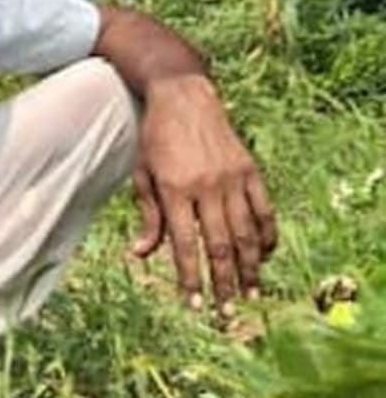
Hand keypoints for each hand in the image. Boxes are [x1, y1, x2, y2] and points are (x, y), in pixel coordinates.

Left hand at [130, 74, 278, 310]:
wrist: (183, 96)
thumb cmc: (155, 138)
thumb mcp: (142, 174)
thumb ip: (148, 216)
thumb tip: (141, 254)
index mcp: (174, 190)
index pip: (185, 245)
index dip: (190, 278)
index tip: (192, 303)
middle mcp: (206, 187)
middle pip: (220, 246)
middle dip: (223, 283)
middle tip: (227, 311)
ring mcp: (232, 179)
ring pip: (246, 233)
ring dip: (250, 268)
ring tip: (251, 293)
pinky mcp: (250, 170)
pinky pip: (264, 210)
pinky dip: (267, 236)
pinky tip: (266, 256)